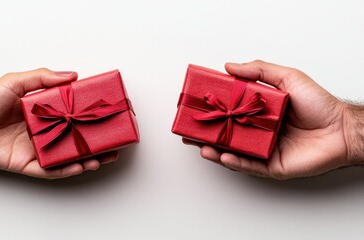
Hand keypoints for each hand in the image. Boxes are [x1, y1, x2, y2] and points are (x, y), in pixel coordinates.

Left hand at [0, 68, 117, 178]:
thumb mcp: (13, 82)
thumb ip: (42, 77)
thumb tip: (71, 75)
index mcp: (43, 112)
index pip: (73, 114)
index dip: (89, 115)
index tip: (104, 113)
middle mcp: (44, 131)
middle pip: (76, 137)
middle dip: (95, 141)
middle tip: (112, 140)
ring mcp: (39, 149)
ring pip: (69, 156)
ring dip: (87, 158)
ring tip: (103, 157)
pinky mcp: (29, 165)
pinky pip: (52, 170)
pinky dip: (68, 169)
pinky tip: (81, 166)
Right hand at [184, 60, 363, 178]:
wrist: (341, 129)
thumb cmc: (318, 104)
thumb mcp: (287, 78)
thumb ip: (258, 70)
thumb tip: (230, 66)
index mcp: (258, 113)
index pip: (229, 112)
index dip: (213, 111)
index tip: (197, 107)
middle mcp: (258, 132)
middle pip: (226, 134)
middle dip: (206, 134)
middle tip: (190, 131)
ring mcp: (263, 151)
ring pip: (233, 152)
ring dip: (214, 150)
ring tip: (200, 145)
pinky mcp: (272, 166)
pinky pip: (249, 165)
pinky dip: (234, 162)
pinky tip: (222, 156)